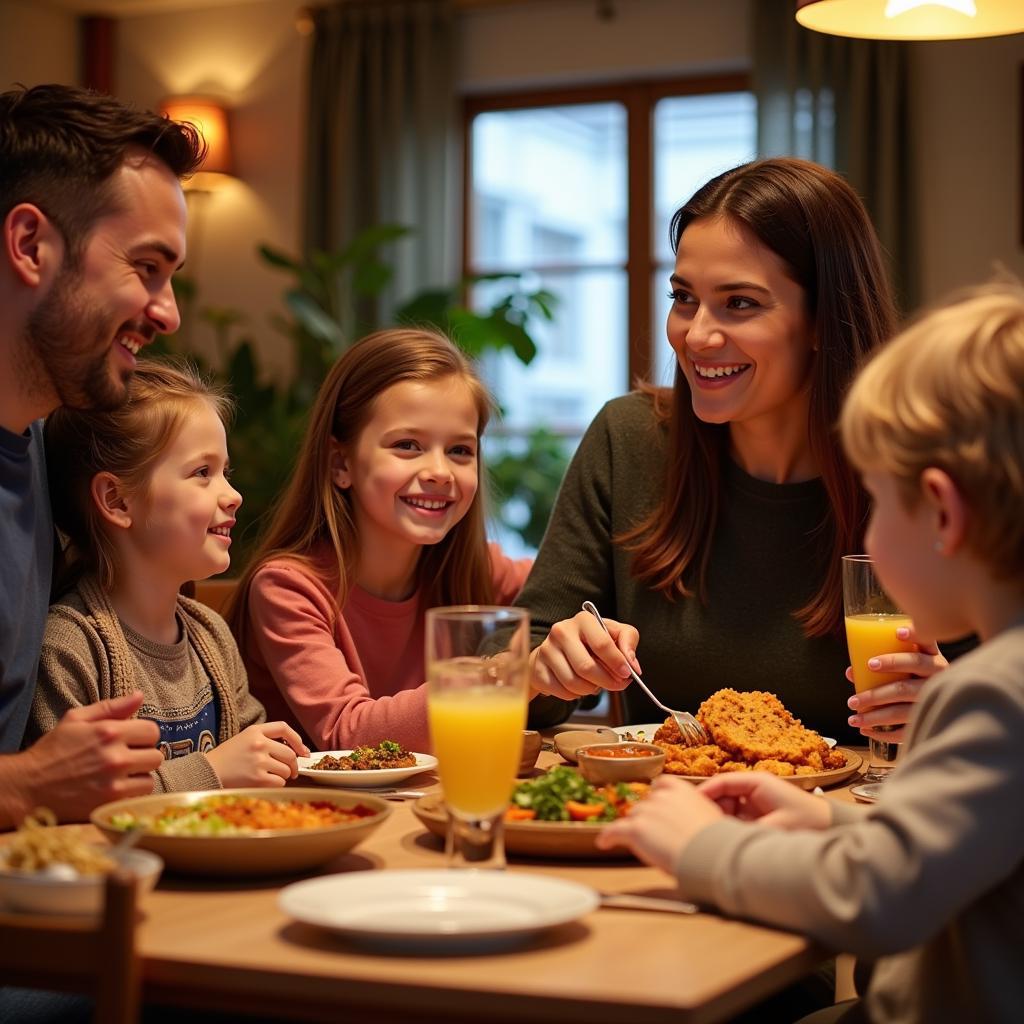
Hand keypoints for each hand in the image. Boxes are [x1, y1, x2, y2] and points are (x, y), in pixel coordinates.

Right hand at [9, 691, 163, 824]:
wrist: (27, 787)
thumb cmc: (51, 752)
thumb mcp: (75, 719)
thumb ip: (111, 707)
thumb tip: (139, 696)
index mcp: (109, 732)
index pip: (152, 731)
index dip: (144, 735)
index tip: (133, 740)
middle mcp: (115, 757)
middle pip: (155, 755)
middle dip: (143, 756)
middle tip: (127, 758)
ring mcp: (114, 782)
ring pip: (150, 778)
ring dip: (139, 776)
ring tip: (121, 775)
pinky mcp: (109, 803)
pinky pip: (139, 796)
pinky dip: (132, 793)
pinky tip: (117, 788)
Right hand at [206, 722, 308, 787]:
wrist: (207, 771)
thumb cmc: (227, 757)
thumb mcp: (244, 739)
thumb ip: (266, 740)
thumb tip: (294, 751)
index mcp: (255, 731)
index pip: (284, 728)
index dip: (297, 739)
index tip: (303, 750)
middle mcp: (259, 743)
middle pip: (290, 753)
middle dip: (294, 765)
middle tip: (292, 771)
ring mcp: (259, 760)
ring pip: (286, 769)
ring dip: (284, 776)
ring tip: (273, 776)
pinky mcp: (258, 778)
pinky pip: (280, 782)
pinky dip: (277, 784)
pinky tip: (266, 783)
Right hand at [529, 611, 637, 700]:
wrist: (559, 648)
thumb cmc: (590, 640)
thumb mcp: (613, 632)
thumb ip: (628, 641)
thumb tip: (632, 665)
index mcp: (583, 620)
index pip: (602, 644)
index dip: (617, 663)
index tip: (627, 674)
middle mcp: (561, 631)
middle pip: (586, 667)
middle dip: (607, 681)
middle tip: (617, 685)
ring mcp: (547, 650)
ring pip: (574, 683)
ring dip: (591, 689)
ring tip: (596, 683)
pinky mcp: (538, 669)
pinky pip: (563, 692)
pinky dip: (576, 695)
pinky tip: (579, 686)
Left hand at [595, 775, 722, 873]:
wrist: (708, 853)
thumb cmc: (714, 842)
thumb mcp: (708, 816)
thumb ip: (691, 812)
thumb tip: (687, 821)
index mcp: (681, 789)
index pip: (661, 785)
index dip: (657, 797)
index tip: (657, 806)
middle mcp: (661, 796)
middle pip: (645, 804)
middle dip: (647, 817)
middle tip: (652, 832)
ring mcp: (646, 811)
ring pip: (632, 817)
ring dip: (634, 828)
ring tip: (637, 842)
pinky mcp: (635, 829)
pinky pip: (615, 831)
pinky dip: (608, 837)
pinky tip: (604, 842)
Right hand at [698, 773, 831, 830]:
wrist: (832, 827)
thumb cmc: (808, 821)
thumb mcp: (775, 827)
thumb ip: (747, 830)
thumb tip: (723, 837)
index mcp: (757, 783)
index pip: (722, 782)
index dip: (704, 792)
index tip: (688, 805)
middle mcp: (754, 789)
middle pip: (721, 794)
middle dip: (710, 809)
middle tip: (701, 826)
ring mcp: (756, 801)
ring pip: (726, 807)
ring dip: (720, 818)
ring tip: (714, 834)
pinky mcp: (759, 814)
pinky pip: (736, 817)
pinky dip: (730, 826)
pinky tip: (727, 838)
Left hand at [846, 624, 945, 741]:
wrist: (946, 704)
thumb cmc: (916, 677)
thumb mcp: (907, 666)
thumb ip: (882, 665)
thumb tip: (852, 672)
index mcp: (933, 658)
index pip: (926, 644)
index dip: (913, 636)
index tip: (897, 632)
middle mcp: (938, 678)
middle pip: (905, 686)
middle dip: (877, 691)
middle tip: (854, 697)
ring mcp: (935, 700)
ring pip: (901, 710)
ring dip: (874, 715)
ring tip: (852, 717)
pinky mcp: (930, 720)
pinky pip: (905, 731)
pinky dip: (883, 732)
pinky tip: (865, 730)